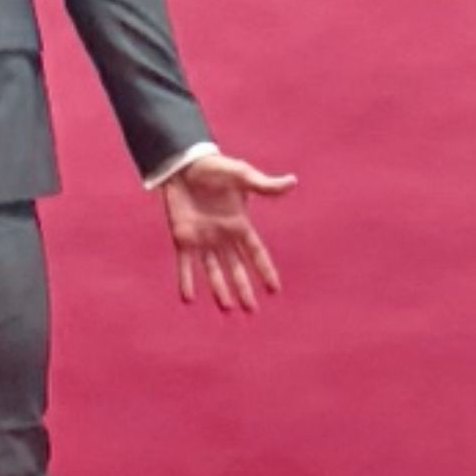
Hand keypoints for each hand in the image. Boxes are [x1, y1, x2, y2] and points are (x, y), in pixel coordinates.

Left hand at [161, 152, 296, 312]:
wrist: (184, 165)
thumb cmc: (215, 168)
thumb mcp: (242, 176)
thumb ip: (264, 185)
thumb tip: (292, 181)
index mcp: (239, 225)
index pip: (256, 253)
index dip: (265, 271)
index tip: (275, 290)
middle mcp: (222, 237)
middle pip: (236, 269)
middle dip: (244, 289)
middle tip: (251, 311)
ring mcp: (202, 240)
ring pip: (213, 272)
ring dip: (220, 290)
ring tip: (227, 309)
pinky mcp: (183, 239)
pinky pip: (185, 265)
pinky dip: (186, 281)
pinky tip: (188, 299)